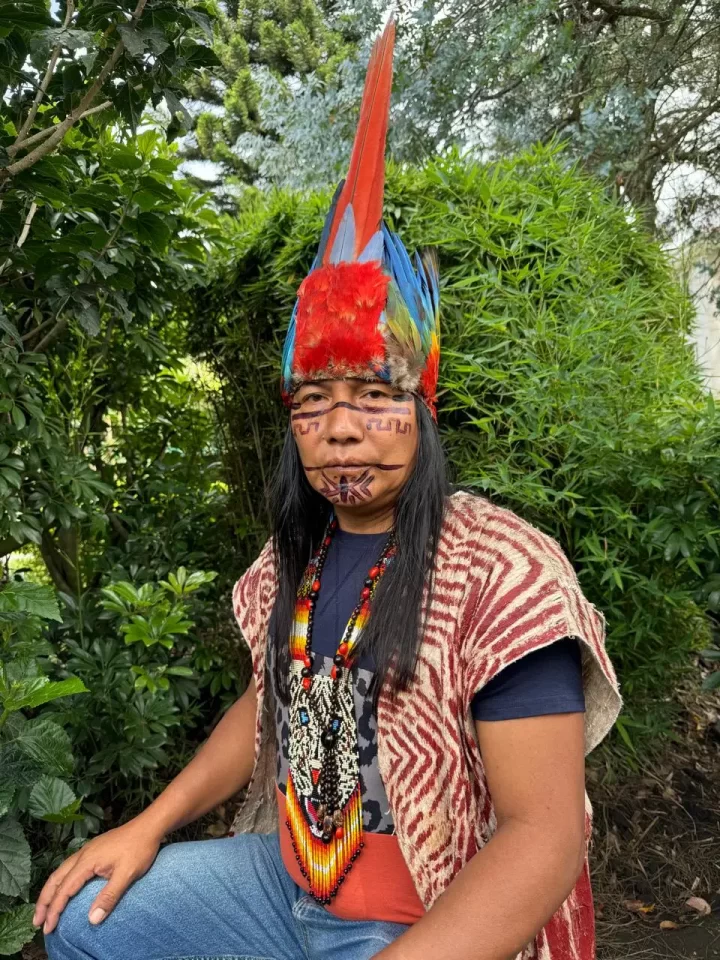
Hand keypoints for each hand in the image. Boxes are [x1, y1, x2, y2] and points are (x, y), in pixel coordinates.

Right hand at [33, 818, 163, 934]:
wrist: (149, 825)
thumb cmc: (139, 848)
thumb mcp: (127, 874)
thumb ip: (109, 896)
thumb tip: (92, 920)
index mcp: (87, 861)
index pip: (64, 890)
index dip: (54, 910)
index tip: (48, 928)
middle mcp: (82, 855)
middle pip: (55, 880)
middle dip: (44, 902)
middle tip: (36, 922)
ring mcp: (87, 850)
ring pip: (60, 872)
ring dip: (50, 891)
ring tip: (44, 909)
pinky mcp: (93, 850)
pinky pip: (68, 867)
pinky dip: (60, 881)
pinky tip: (63, 888)